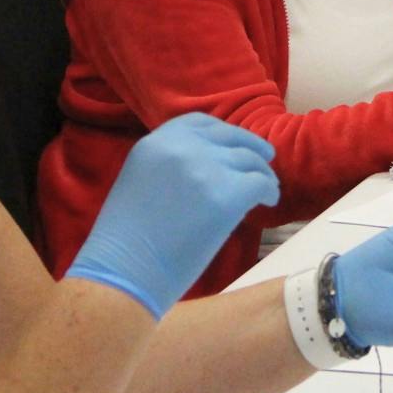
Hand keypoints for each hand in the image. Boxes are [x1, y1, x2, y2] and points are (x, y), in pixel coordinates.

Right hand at [66, 113, 278, 317]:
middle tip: (264, 161)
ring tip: (267, 190)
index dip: (225, 133)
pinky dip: (268, 191)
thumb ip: (171, 163)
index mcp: (156, 142)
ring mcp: (206, 169)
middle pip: (231, 138)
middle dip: (251, 149)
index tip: (236, 145)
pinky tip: (267, 202)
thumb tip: (211, 163)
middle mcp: (182, 147)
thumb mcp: (140, 180)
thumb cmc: (127, 240)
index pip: (201, 122)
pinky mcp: (226, 196)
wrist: (125, 270)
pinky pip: (260, 183)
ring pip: (251, 160)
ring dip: (262, 174)